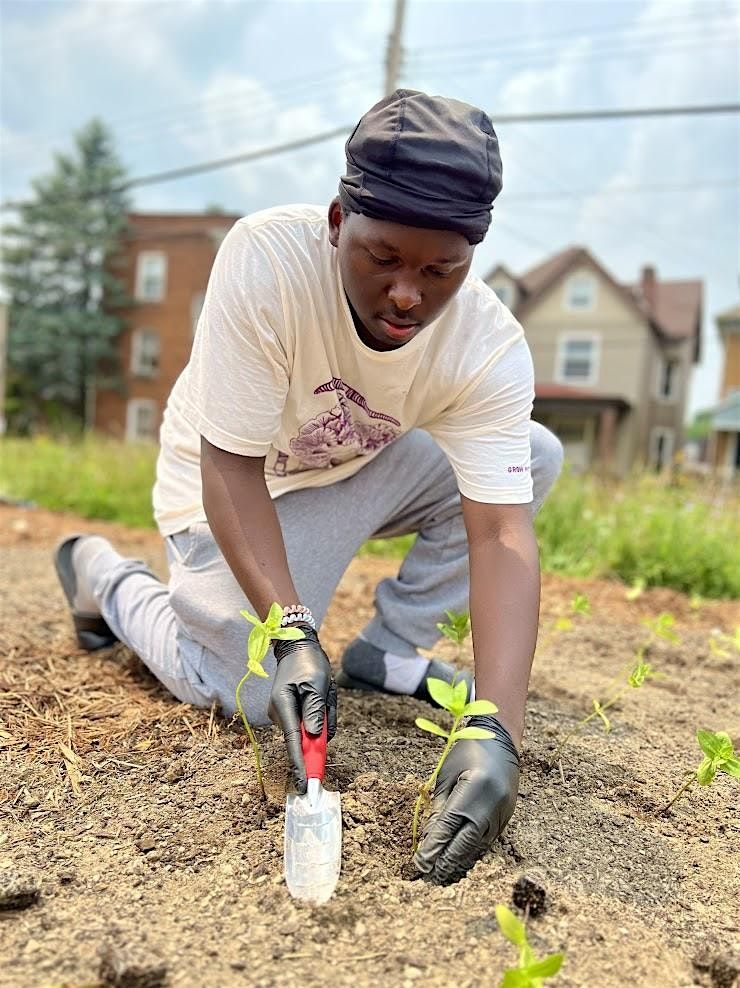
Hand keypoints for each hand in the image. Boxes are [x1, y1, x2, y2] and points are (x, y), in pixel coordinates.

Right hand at [269, 625, 336, 793]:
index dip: (300, 764)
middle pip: (302, 739)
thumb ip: (316, 711)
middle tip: (327, 702)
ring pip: (309, 731)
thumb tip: (314, 737)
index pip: (292, 741)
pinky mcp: (289, 713)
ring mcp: (282, 714)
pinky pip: (309, 723)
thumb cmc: (309, 664)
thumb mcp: (318, 684)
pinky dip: (320, 714)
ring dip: (322, 717)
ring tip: (325, 693)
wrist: (297, 647)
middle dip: (320, 731)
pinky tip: (321, 696)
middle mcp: (278, 713)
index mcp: (282, 705)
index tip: (305, 785)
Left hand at [414, 715, 519, 884]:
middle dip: (447, 860)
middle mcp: (491, 803)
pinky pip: (489, 839)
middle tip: (430, 875)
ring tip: (442, 870)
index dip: (434, 846)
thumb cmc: (467, 752)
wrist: (501, 740)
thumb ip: (438, 808)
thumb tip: (428, 839)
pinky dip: (473, 850)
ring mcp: (503, 812)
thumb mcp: (447, 775)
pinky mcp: (507, 816)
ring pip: (479, 845)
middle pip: (466, 842)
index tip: (420, 863)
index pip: (449, 825)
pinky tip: (461, 857)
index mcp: (473, 788)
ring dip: (460, 859)